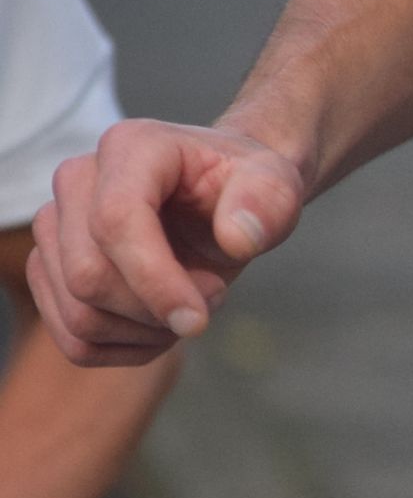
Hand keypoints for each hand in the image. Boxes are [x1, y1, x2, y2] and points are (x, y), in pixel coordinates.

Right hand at [31, 119, 306, 365]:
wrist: (221, 198)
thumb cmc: (244, 189)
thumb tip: (237, 238)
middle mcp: (76, 179)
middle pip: (87, 277)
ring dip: (143, 333)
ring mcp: (55, 225)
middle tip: (211, 296)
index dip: (154, 281)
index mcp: (130, 148)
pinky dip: (124, 349)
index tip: (200, 320)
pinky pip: (73, 340)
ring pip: (77, 315)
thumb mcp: (276, 186)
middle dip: (155, 310)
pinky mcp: (50, 267)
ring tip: (189, 306)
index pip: (114, 222)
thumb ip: (267, 203)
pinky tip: (161, 325)